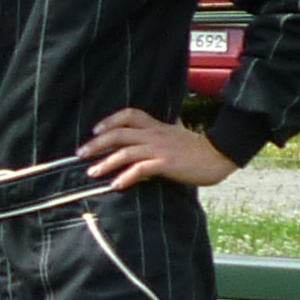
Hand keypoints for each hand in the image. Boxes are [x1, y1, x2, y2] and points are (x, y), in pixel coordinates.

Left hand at [79, 106, 235, 191]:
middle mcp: (154, 134)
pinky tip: (115, 185)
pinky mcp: (166, 163)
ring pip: (125, 152)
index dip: (110, 120)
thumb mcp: (179, 133)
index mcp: (157, 126)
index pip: (129, 114)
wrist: (219, 156)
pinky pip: (140, 169)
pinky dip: (126, 177)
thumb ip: (165, 131)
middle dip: (97, 143)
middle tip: (81, 153)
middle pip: (119, 133)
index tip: (95, 130)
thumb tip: (162, 127)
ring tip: (92, 172)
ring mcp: (159, 148)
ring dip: (105, 162)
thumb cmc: (198, 148)